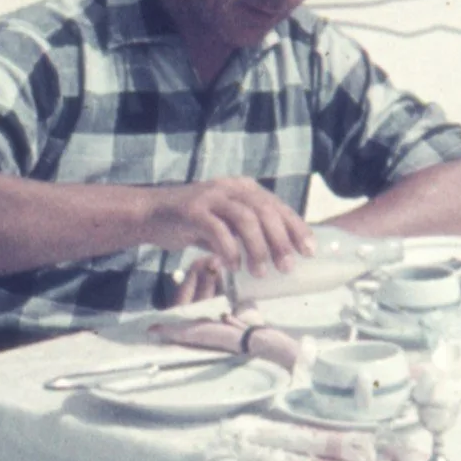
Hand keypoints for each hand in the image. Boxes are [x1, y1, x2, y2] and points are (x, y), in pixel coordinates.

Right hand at [147, 177, 316, 299]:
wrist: (150, 213)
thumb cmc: (193, 222)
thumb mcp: (225, 223)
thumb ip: (247, 233)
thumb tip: (278, 255)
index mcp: (244, 189)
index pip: (277, 206)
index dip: (296, 227)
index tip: (309, 250)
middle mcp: (230, 188)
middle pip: (265, 211)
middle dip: (281, 240)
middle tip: (287, 267)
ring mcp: (211, 196)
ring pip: (245, 218)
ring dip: (257, 247)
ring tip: (260, 272)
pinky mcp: (192, 210)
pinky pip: (217, 229)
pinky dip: (228, 249)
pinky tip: (233, 266)